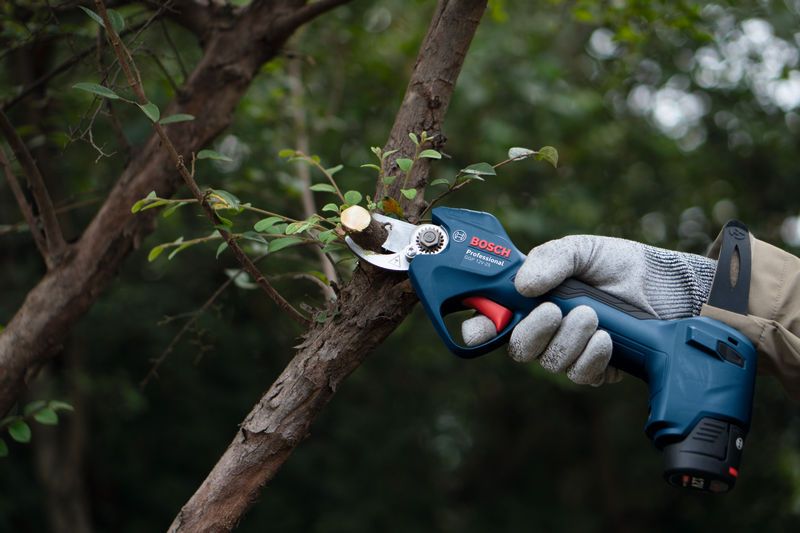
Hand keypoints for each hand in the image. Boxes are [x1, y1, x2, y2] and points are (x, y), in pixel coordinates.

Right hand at [462, 235, 716, 384]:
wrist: (668, 287)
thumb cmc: (620, 264)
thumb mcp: (582, 249)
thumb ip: (550, 259)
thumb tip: (522, 286)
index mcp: (529, 299)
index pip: (490, 321)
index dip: (478, 328)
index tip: (483, 326)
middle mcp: (544, 329)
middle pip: (517, 348)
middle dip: (533, 332)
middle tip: (555, 311)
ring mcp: (569, 350)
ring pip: (550, 362)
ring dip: (570, 339)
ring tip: (594, 315)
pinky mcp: (596, 368)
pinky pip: (581, 375)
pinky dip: (592, 357)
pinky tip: (607, 339)